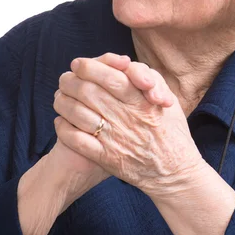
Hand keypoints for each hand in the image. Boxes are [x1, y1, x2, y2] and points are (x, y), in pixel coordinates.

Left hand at [52, 53, 204, 198]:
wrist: (175, 171)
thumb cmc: (172, 132)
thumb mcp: (168, 99)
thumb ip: (148, 78)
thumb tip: (125, 64)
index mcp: (142, 101)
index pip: (111, 77)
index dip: (90, 67)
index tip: (78, 63)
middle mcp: (127, 117)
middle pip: (89, 92)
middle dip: (71, 81)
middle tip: (64, 78)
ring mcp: (115, 138)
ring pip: (78, 114)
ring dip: (63, 102)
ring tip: (59, 97)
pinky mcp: (106, 158)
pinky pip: (77, 140)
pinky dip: (64, 129)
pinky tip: (61, 121)